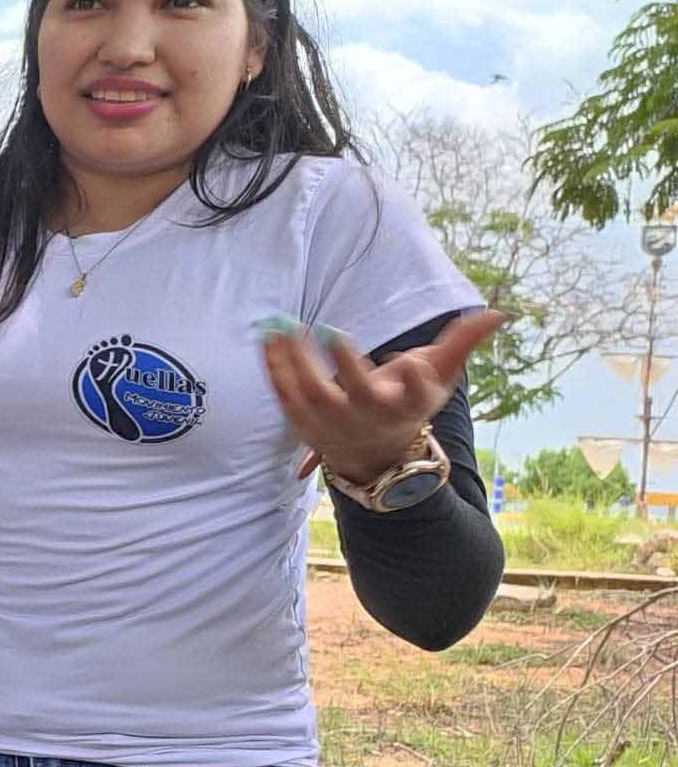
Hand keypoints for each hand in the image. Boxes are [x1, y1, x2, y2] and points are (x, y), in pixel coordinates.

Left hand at [262, 309, 505, 479]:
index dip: (415, 383)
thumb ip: (461, 343)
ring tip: (284, 327)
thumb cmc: (407, 403)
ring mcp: (334, 424)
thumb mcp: (438, 376)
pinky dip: (275, 371)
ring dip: (296, 362)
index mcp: (406, 405)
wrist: (373, 454)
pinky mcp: (305, 424)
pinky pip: (285, 397)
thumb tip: (498, 313)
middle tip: (330, 331)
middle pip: (357, 395)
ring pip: (312, 395)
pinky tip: (268, 340)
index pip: (415, 395)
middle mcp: (370, 417)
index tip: (411, 366)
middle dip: (345, 365)